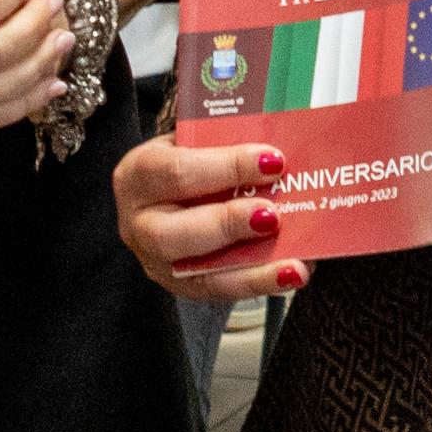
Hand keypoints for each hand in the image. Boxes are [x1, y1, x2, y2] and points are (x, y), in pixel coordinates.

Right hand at [114, 134, 304, 305]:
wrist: (169, 192)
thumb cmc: (191, 161)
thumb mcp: (195, 140)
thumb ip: (227, 139)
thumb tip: (280, 140)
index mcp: (138, 174)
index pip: (177, 170)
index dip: (225, 167)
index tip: (273, 160)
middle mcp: (138, 223)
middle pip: (173, 233)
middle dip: (228, 223)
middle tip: (272, 215)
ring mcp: (156, 261)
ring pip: (197, 274)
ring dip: (251, 270)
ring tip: (294, 264)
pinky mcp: (180, 286)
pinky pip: (219, 292)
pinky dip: (258, 285)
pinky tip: (291, 276)